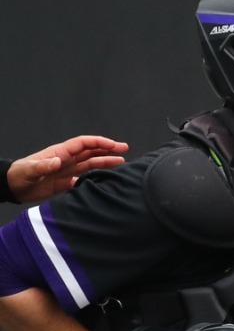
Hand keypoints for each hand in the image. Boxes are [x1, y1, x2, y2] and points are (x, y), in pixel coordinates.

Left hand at [7, 135, 127, 203]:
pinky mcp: (65, 183)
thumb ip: (43, 165)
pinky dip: (95, 179)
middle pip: (91, 152)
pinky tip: (106, 181)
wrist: (12, 188)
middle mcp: (67, 160)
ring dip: (105, 162)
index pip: (83, 144)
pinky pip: (84, 179)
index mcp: (60, 153)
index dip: (99, 142)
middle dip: (107, 149)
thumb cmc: (19, 175)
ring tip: (121, 163)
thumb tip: (58, 161)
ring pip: (90, 164)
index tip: (113, 145)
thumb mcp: (29, 170)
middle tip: (124, 149)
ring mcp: (67, 171)